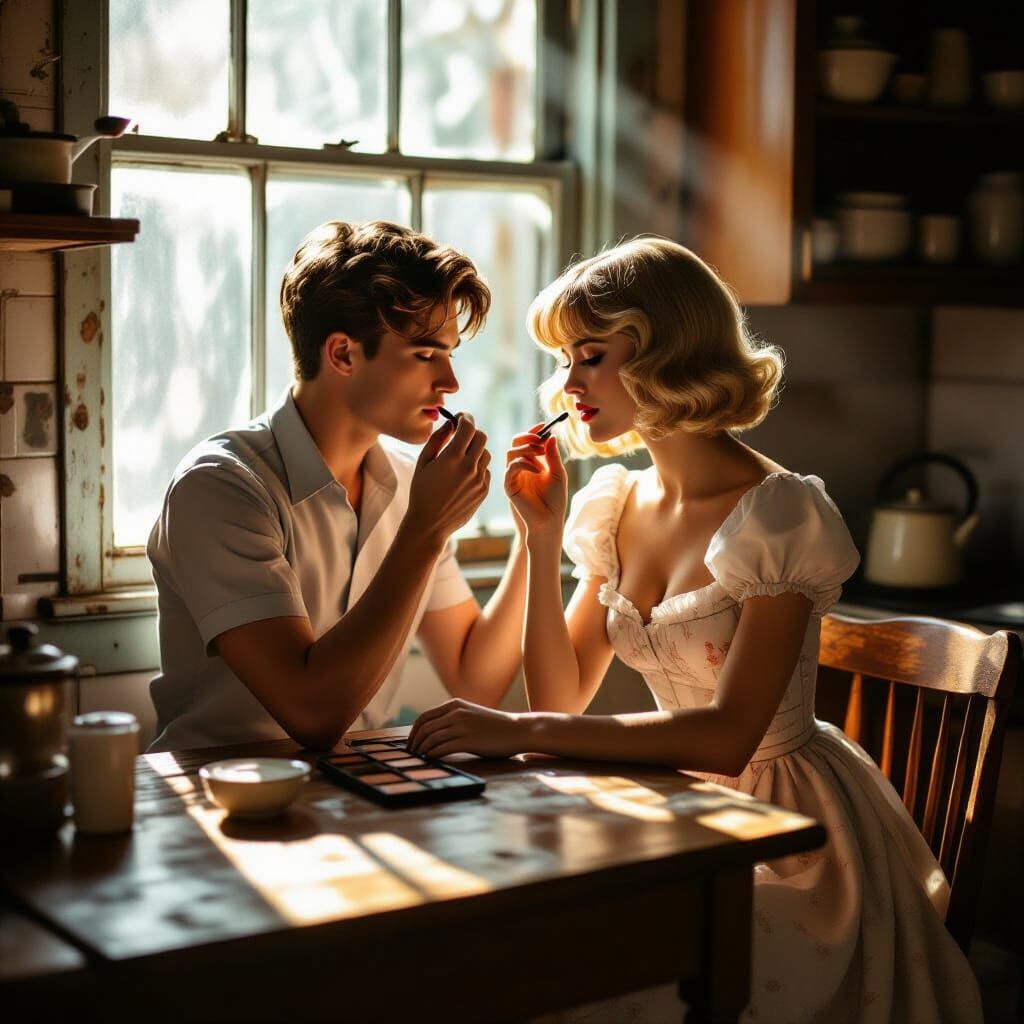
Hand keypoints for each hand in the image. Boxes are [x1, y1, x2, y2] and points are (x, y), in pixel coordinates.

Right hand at [406, 415, 490, 544]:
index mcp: (452, 458)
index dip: (465, 418)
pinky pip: (486, 470)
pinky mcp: (484, 491)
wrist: (430, 524)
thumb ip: (437, 439)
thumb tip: (450, 423)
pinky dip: (478, 467)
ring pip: (485, 453)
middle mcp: (469, 467)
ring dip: (475, 450)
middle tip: (461, 437)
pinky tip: (463, 476)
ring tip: (461, 459)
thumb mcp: (423, 463)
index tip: (460, 418)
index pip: (468, 426)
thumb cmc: (421, 492)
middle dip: (471, 432)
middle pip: (481, 437)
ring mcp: (479, 480)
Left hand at [407, 699, 526, 758]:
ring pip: (431, 739)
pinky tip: (430, 762)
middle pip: (424, 728)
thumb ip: (454, 719)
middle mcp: (456, 713)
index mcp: (455, 705)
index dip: (413, 733)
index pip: (424, 718)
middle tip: (410, 756)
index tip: (410, 744)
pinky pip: (442, 749)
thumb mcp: (472, 715)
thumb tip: (434, 734)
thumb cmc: (496, 727)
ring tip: (418, 760)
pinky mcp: (468, 741)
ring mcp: (462, 726)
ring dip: (421, 751)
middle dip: (413, 743)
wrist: (518, 730)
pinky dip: (432, 756)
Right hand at [504, 425, 566, 534]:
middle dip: (528, 437)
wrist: (549, 521)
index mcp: (532, 463)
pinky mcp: (509, 485)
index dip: (534, 431)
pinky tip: (538, 471)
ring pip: (512, 452)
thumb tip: (551, 436)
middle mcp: (521, 467)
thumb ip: (553, 455)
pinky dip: (525, 464)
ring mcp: (513, 475)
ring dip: (528, 451)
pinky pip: (512, 466)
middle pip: (516, 442)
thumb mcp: (558, 473)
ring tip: (541, 460)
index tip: (543, 425)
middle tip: (540, 439)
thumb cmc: (555, 500)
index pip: (528, 441)